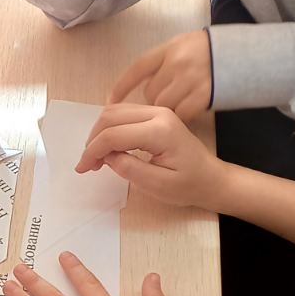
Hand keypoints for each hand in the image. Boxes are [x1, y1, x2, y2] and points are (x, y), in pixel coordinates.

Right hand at [76, 104, 227, 210]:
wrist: (211, 179)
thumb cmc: (188, 185)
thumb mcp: (157, 185)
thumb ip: (129, 169)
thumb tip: (107, 156)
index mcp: (160, 131)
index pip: (114, 134)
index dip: (93, 151)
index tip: (83, 169)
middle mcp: (158, 113)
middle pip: (110, 116)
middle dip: (93, 140)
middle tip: (88, 165)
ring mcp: (157, 110)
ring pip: (114, 112)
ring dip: (99, 133)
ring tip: (97, 158)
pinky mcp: (155, 114)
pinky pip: (124, 114)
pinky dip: (110, 129)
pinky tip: (109, 148)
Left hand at [110, 31, 211, 121]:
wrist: (248, 55)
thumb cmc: (212, 53)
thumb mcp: (184, 46)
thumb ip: (163, 62)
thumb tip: (141, 84)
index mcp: (170, 48)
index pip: (138, 69)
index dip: (121, 87)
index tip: (109, 103)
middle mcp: (178, 62)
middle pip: (150, 92)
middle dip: (150, 102)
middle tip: (159, 106)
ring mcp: (191, 79)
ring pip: (163, 106)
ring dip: (164, 112)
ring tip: (174, 110)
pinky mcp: (204, 96)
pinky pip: (181, 115)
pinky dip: (180, 118)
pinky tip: (185, 116)